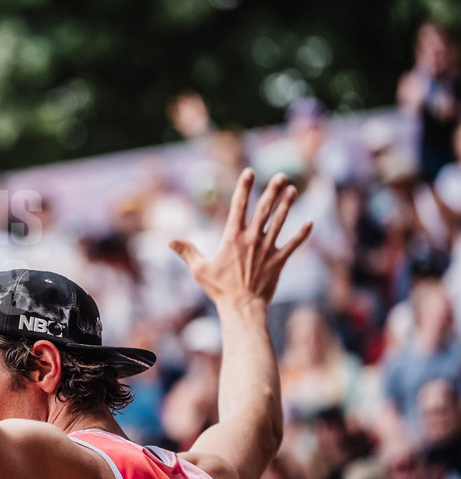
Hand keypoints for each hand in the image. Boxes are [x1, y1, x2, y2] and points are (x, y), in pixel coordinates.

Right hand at [168, 169, 310, 309]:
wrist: (242, 307)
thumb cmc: (219, 289)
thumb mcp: (199, 270)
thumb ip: (187, 252)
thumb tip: (170, 241)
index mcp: (232, 237)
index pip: (238, 206)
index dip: (244, 187)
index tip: (249, 171)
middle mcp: (252, 239)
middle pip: (264, 209)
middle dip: (272, 191)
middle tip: (281, 176)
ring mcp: (267, 249)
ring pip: (279, 222)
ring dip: (287, 205)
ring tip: (293, 190)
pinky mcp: (279, 261)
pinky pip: (293, 245)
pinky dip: (302, 234)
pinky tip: (309, 223)